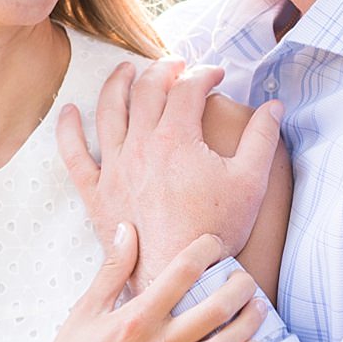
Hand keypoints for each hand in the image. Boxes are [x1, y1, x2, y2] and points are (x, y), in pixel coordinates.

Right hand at [6, 226, 268, 341]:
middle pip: (214, 309)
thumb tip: (128, 227)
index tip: (215, 242)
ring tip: (259, 306)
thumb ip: (112, 269)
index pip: (182, 272)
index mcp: (136, 318)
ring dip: (247, 324)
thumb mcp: (85, 310)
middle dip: (238, 287)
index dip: (205, 250)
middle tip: (246, 276)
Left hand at [57, 59, 281, 286]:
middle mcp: (140, 145)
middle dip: (164, 70)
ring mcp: (114, 168)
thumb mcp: (250, 183)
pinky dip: (68, 129)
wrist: (179, 275)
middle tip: (177, 66)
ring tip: (126, 71)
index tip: (216, 75)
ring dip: (118, 83)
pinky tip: (68, 112)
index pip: (187, 88)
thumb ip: (262, 139)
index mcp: (176, 138)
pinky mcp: (97, 193)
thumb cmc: (216, 231)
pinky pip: (74, 155)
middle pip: (146, 90)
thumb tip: (274, 107)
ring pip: (109, 110)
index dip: (204, 74)